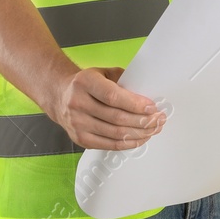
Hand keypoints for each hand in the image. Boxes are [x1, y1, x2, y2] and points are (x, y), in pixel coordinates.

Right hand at [48, 66, 164, 150]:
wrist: (60, 95)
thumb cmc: (88, 83)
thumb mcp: (103, 73)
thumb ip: (123, 80)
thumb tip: (149, 92)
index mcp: (85, 82)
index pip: (113, 96)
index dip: (135, 103)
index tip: (152, 107)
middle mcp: (78, 103)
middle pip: (116, 118)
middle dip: (143, 121)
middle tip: (159, 119)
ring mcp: (77, 123)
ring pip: (115, 133)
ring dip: (139, 133)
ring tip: (154, 129)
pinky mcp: (79, 139)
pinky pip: (108, 144)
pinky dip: (127, 143)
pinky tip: (140, 138)